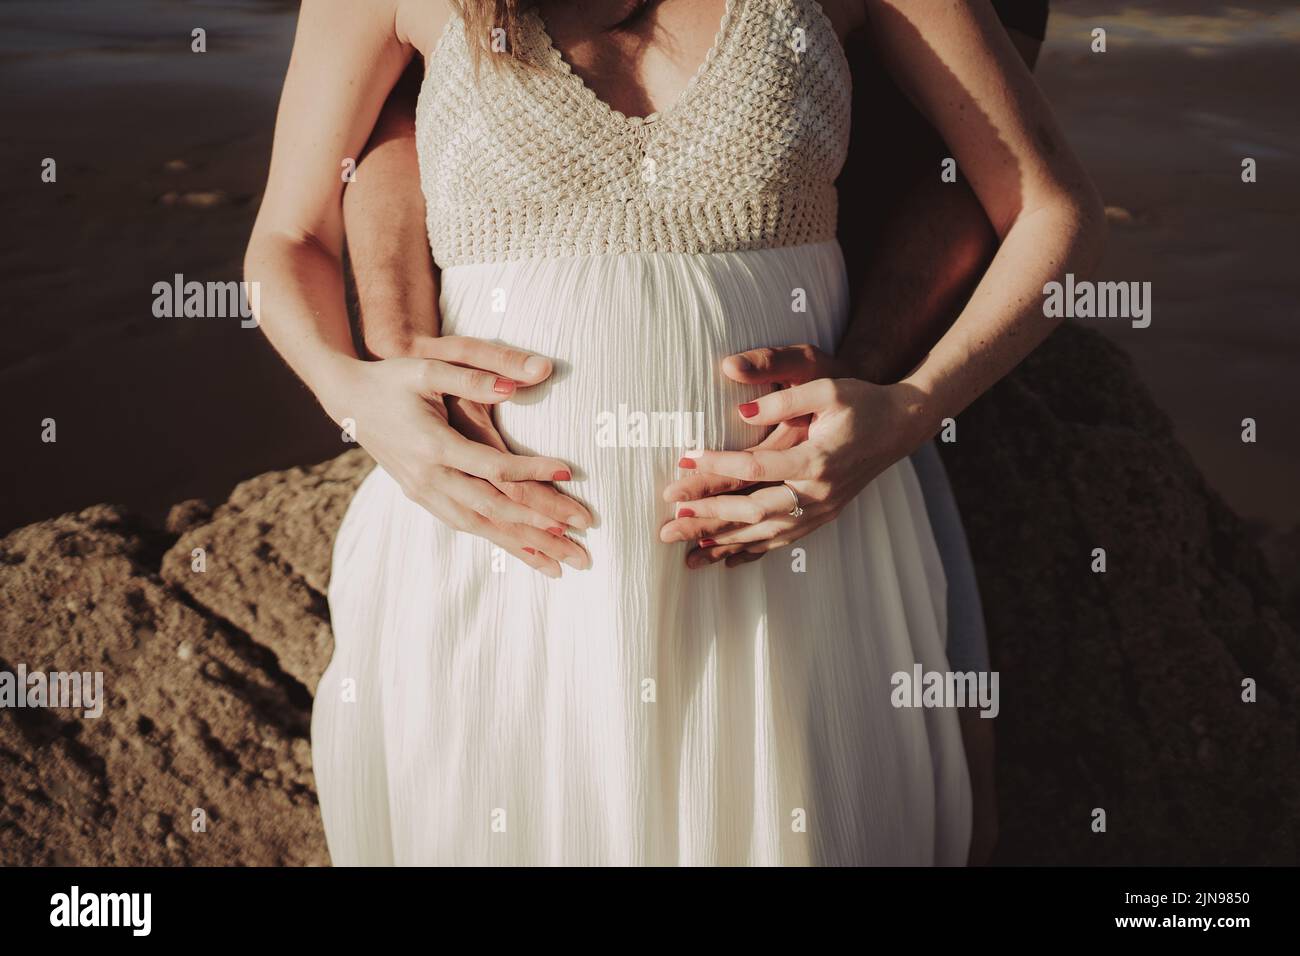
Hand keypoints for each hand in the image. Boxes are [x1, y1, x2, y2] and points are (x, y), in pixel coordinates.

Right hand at [325, 335, 592, 577]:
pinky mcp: (422, 497)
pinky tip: (524, 553)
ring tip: (562, 564)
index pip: (494, 467)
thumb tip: (516, 384)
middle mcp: (429, 477)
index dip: (533, 472)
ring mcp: (424, 492)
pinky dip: (498, 541)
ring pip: (481, 527)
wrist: (349, 399)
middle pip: (495, 509)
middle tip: (583, 543)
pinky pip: (465, 526)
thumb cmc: (392, 378)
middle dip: (542, 528)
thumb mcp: (428, 367)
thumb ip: (473, 375)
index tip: (571, 473)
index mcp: (434, 445)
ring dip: (524, 546)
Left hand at [659, 344, 927, 567]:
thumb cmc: (860, 400)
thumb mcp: (825, 387)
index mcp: (817, 459)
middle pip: (753, 510)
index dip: (717, 465)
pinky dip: (750, 551)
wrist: (900, 425)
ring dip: (722, 541)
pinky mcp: (823, 516)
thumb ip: (782, 397)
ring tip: (684, 549)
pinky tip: (722, 559)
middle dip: (708, 517)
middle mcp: (818, 492)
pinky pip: (781, 540)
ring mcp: (822, 509)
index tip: (684, 459)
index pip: (755, 467)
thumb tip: (741, 412)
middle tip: (668, 520)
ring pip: (764, 533)